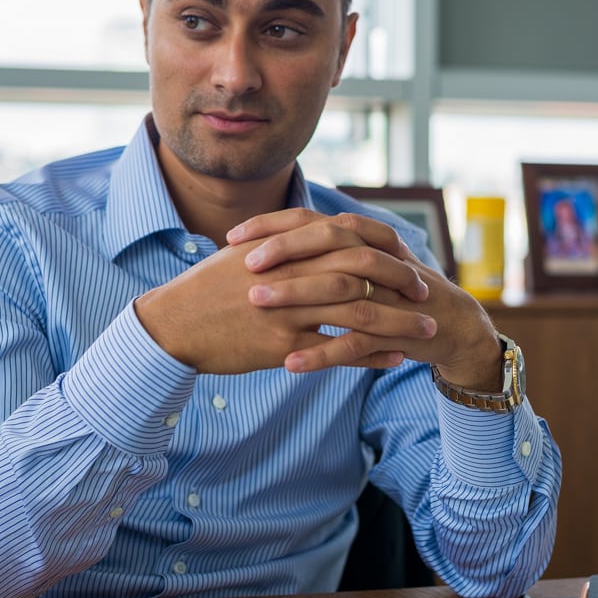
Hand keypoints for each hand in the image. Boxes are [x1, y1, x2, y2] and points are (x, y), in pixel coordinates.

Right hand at [134, 230, 436, 374]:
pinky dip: (371, 354)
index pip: (346, 238)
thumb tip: (306, 237)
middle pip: (361, 271)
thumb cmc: (204, 291)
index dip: (380, 248)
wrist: (171, 326)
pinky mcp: (282, 343)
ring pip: (358, 311)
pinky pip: (337, 349)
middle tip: (425, 293)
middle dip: (399, 282)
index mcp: (284, 246)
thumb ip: (278, 244)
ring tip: (426, 332)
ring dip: (398, 322)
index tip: (405, 258)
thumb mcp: (242, 254)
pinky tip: (394, 359)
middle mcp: (291, 272)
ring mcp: (288, 308)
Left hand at [230, 209, 503, 389]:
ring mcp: (388, 293)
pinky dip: (322, 354)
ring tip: (256, 306)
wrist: (450, 325)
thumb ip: (320, 256)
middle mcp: (375, 258)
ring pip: (339, 287)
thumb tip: (262, 250)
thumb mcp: (357, 267)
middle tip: (244, 265)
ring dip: (296, 295)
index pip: (312, 220)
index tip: (232, 236)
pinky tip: (290, 365)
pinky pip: (356, 342)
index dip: (272, 225)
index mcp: (361, 240)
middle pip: (327, 241)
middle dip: (283, 250)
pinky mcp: (397, 330)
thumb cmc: (391, 295)